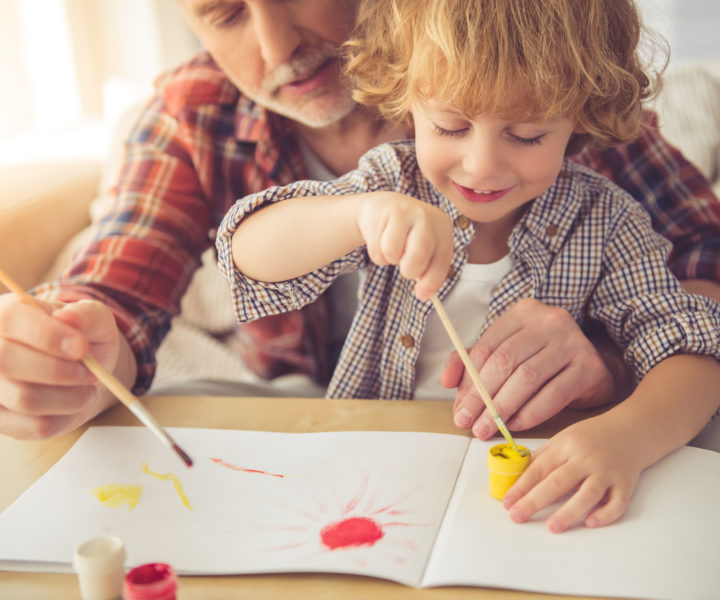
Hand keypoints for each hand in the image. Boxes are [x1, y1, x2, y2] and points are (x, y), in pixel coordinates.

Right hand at [0, 294, 120, 439]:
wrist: (83, 372)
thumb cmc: (83, 339)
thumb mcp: (95, 319)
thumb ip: (87, 315)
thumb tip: (68, 316)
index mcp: (5, 313)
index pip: (10, 319)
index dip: (47, 335)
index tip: (81, 348)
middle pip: (7, 362)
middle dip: (59, 371)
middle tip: (91, 373)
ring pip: (24, 398)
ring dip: (68, 396)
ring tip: (88, 387)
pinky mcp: (2, 420)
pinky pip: (34, 426)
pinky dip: (65, 416)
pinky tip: (74, 401)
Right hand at [356, 192, 453, 299]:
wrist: (385, 208)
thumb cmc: (409, 235)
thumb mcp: (426, 248)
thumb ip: (429, 271)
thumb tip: (425, 295)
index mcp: (442, 225)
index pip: (442, 258)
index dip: (432, 280)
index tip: (422, 295)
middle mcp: (425, 215)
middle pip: (420, 252)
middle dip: (410, 269)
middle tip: (406, 269)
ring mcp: (403, 211)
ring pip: (392, 251)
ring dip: (390, 260)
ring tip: (392, 250)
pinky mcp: (381, 213)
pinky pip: (376, 247)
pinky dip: (377, 254)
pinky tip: (381, 240)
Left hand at [443, 298, 617, 436]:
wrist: (594, 369)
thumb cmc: (542, 362)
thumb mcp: (506, 354)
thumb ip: (472, 363)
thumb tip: (446, 380)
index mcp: (523, 312)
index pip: (486, 348)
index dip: (468, 382)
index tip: (459, 410)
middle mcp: (549, 321)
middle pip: (505, 361)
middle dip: (482, 398)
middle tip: (470, 424)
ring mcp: (572, 341)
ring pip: (527, 378)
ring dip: (503, 408)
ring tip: (488, 428)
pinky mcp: (588, 366)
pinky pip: (554, 394)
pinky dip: (531, 413)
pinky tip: (516, 425)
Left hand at [501, 414, 642, 531]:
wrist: (631, 429)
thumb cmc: (592, 436)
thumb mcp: (563, 438)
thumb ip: (542, 456)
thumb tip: (516, 476)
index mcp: (567, 446)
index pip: (540, 468)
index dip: (521, 486)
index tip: (507, 502)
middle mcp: (586, 458)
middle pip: (558, 481)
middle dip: (535, 500)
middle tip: (517, 516)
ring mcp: (607, 472)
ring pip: (588, 494)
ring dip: (569, 511)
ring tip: (552, 527)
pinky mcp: (626, 484)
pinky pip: (618, 502)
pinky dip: (605, 514)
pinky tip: (590, 523)